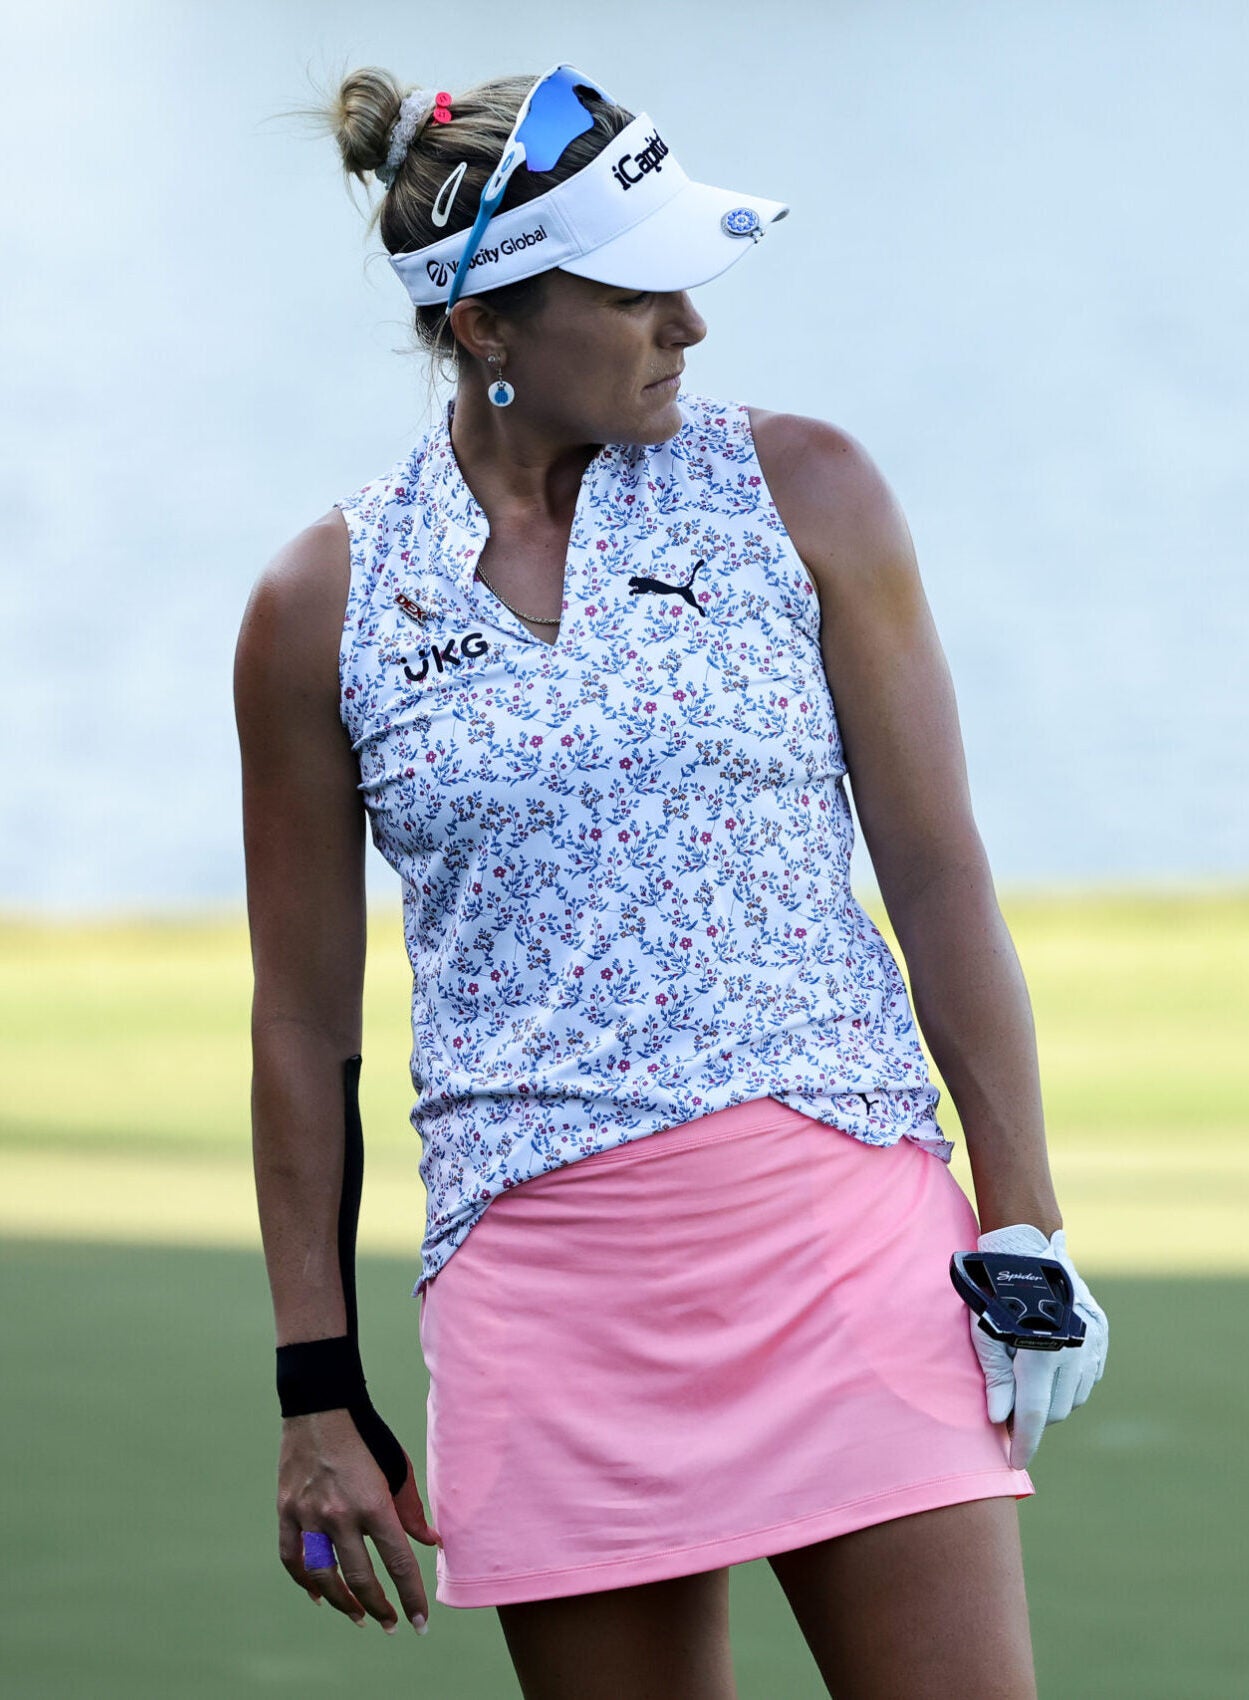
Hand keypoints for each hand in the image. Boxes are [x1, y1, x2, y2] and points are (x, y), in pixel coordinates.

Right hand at [277, 1408, 440, 1632]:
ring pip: (323, 1577)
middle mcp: (339, 1514)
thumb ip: (411, 1509)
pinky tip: (319, 1595)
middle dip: (379, 1607)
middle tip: (391, 1625)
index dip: (411, 1597)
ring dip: (343, 1602)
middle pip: (360, 1578)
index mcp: (373, 1502)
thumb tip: (429, 1543)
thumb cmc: (367, 1435)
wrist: (320, 1405)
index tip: (420, 1623)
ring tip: (359, 1616)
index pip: (398, 1562)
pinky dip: (304, 1582)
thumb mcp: (398, 1467)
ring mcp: (309, 1514)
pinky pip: (291, 1558)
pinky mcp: (286, 1510)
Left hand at [969, 1223, 1108, 1468]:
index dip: (1024, 1442)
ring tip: (1027, 1382)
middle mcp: (1072, 1349)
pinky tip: (1050, 1368)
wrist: (1029, 1251)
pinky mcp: (1100, 1334)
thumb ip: (994, 1379)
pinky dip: (1069, 1383)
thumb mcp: (985, 1333)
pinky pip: (1087, 1377)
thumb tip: (998, 1420)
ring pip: (1073, 1397)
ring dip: (1051, 1400)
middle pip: (1054, 1410)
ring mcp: (1091, 1342)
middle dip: (1031, 1418)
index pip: (1033, 1412)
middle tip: (1009, 1411)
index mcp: (1040, 1350)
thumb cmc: (997, 1293)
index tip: (1014, 1463)